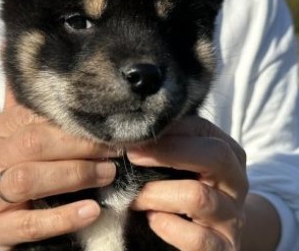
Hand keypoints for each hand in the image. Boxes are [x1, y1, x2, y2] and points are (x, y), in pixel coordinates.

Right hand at [0, 87, 115, 249]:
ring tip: (109, 174)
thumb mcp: (17, 132)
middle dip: (80, 146)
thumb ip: (29, 103)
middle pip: (35, 143)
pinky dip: (63, 217)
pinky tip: (92, 210)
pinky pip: (30, 224)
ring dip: (75, 175)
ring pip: (30, 179)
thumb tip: (24, 51)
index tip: (107, 121)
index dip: (74, 119)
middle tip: (115, 149)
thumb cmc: (11, 166)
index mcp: (3, 129)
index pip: (37, 116)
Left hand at [127, 116, 247, 250]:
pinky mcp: (223, 248)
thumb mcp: (183, 163)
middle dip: (167, 152)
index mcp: (227, 152)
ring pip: (198, 197)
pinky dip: (166, 226)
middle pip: (214, 154)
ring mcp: (233, 217)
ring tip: (133, 196)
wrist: (212, 233)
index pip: (200, 128)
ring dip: (156, 194)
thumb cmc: (187, 187)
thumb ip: (167, 145)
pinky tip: (152, 219)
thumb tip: (133, 135)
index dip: (166, 130)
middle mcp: (236, 181)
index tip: (133, 135)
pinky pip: (197, 238)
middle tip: (132, 156)